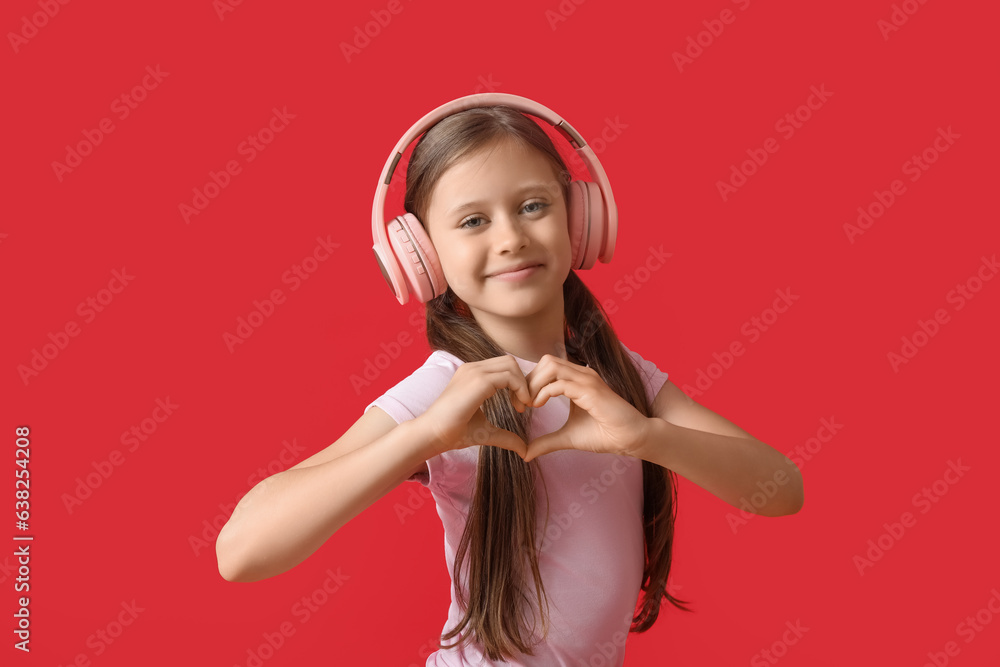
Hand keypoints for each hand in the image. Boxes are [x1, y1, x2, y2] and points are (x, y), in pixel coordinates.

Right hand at [419, 355, 532, 457]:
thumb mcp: (486, 432)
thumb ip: (506, 437)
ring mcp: (474, 372)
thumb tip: (525, 450)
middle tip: (523, 405)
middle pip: (510, 362)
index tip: (520, 406)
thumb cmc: (453, 432)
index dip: (517, 383)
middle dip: (523, 381)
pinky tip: (519, 408)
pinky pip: (509, 376)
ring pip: (511, 365)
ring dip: (523, 385)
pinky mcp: (478, 381)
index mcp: (472, 374)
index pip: (503, 367)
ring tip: (521, 407)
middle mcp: (473, 368)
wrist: (432, 434)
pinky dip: (520, 389)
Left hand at [521, 355, 649, 462]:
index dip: (529, 382)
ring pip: (550, 365)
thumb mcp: (567, 437)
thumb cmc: (604, 435)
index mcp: (576, 379)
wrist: (631, 439)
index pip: (545, 367)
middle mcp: (582, 374)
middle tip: (520, 404)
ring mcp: (587, 379)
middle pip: (545, 360)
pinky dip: (544, 392)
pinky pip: (560, 383)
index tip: (520, 404)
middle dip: (528, 380)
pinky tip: (537, 406)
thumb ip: (546, 442)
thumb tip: (525, 454)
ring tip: (528, 404)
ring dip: (534, 383)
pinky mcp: (591, 390)